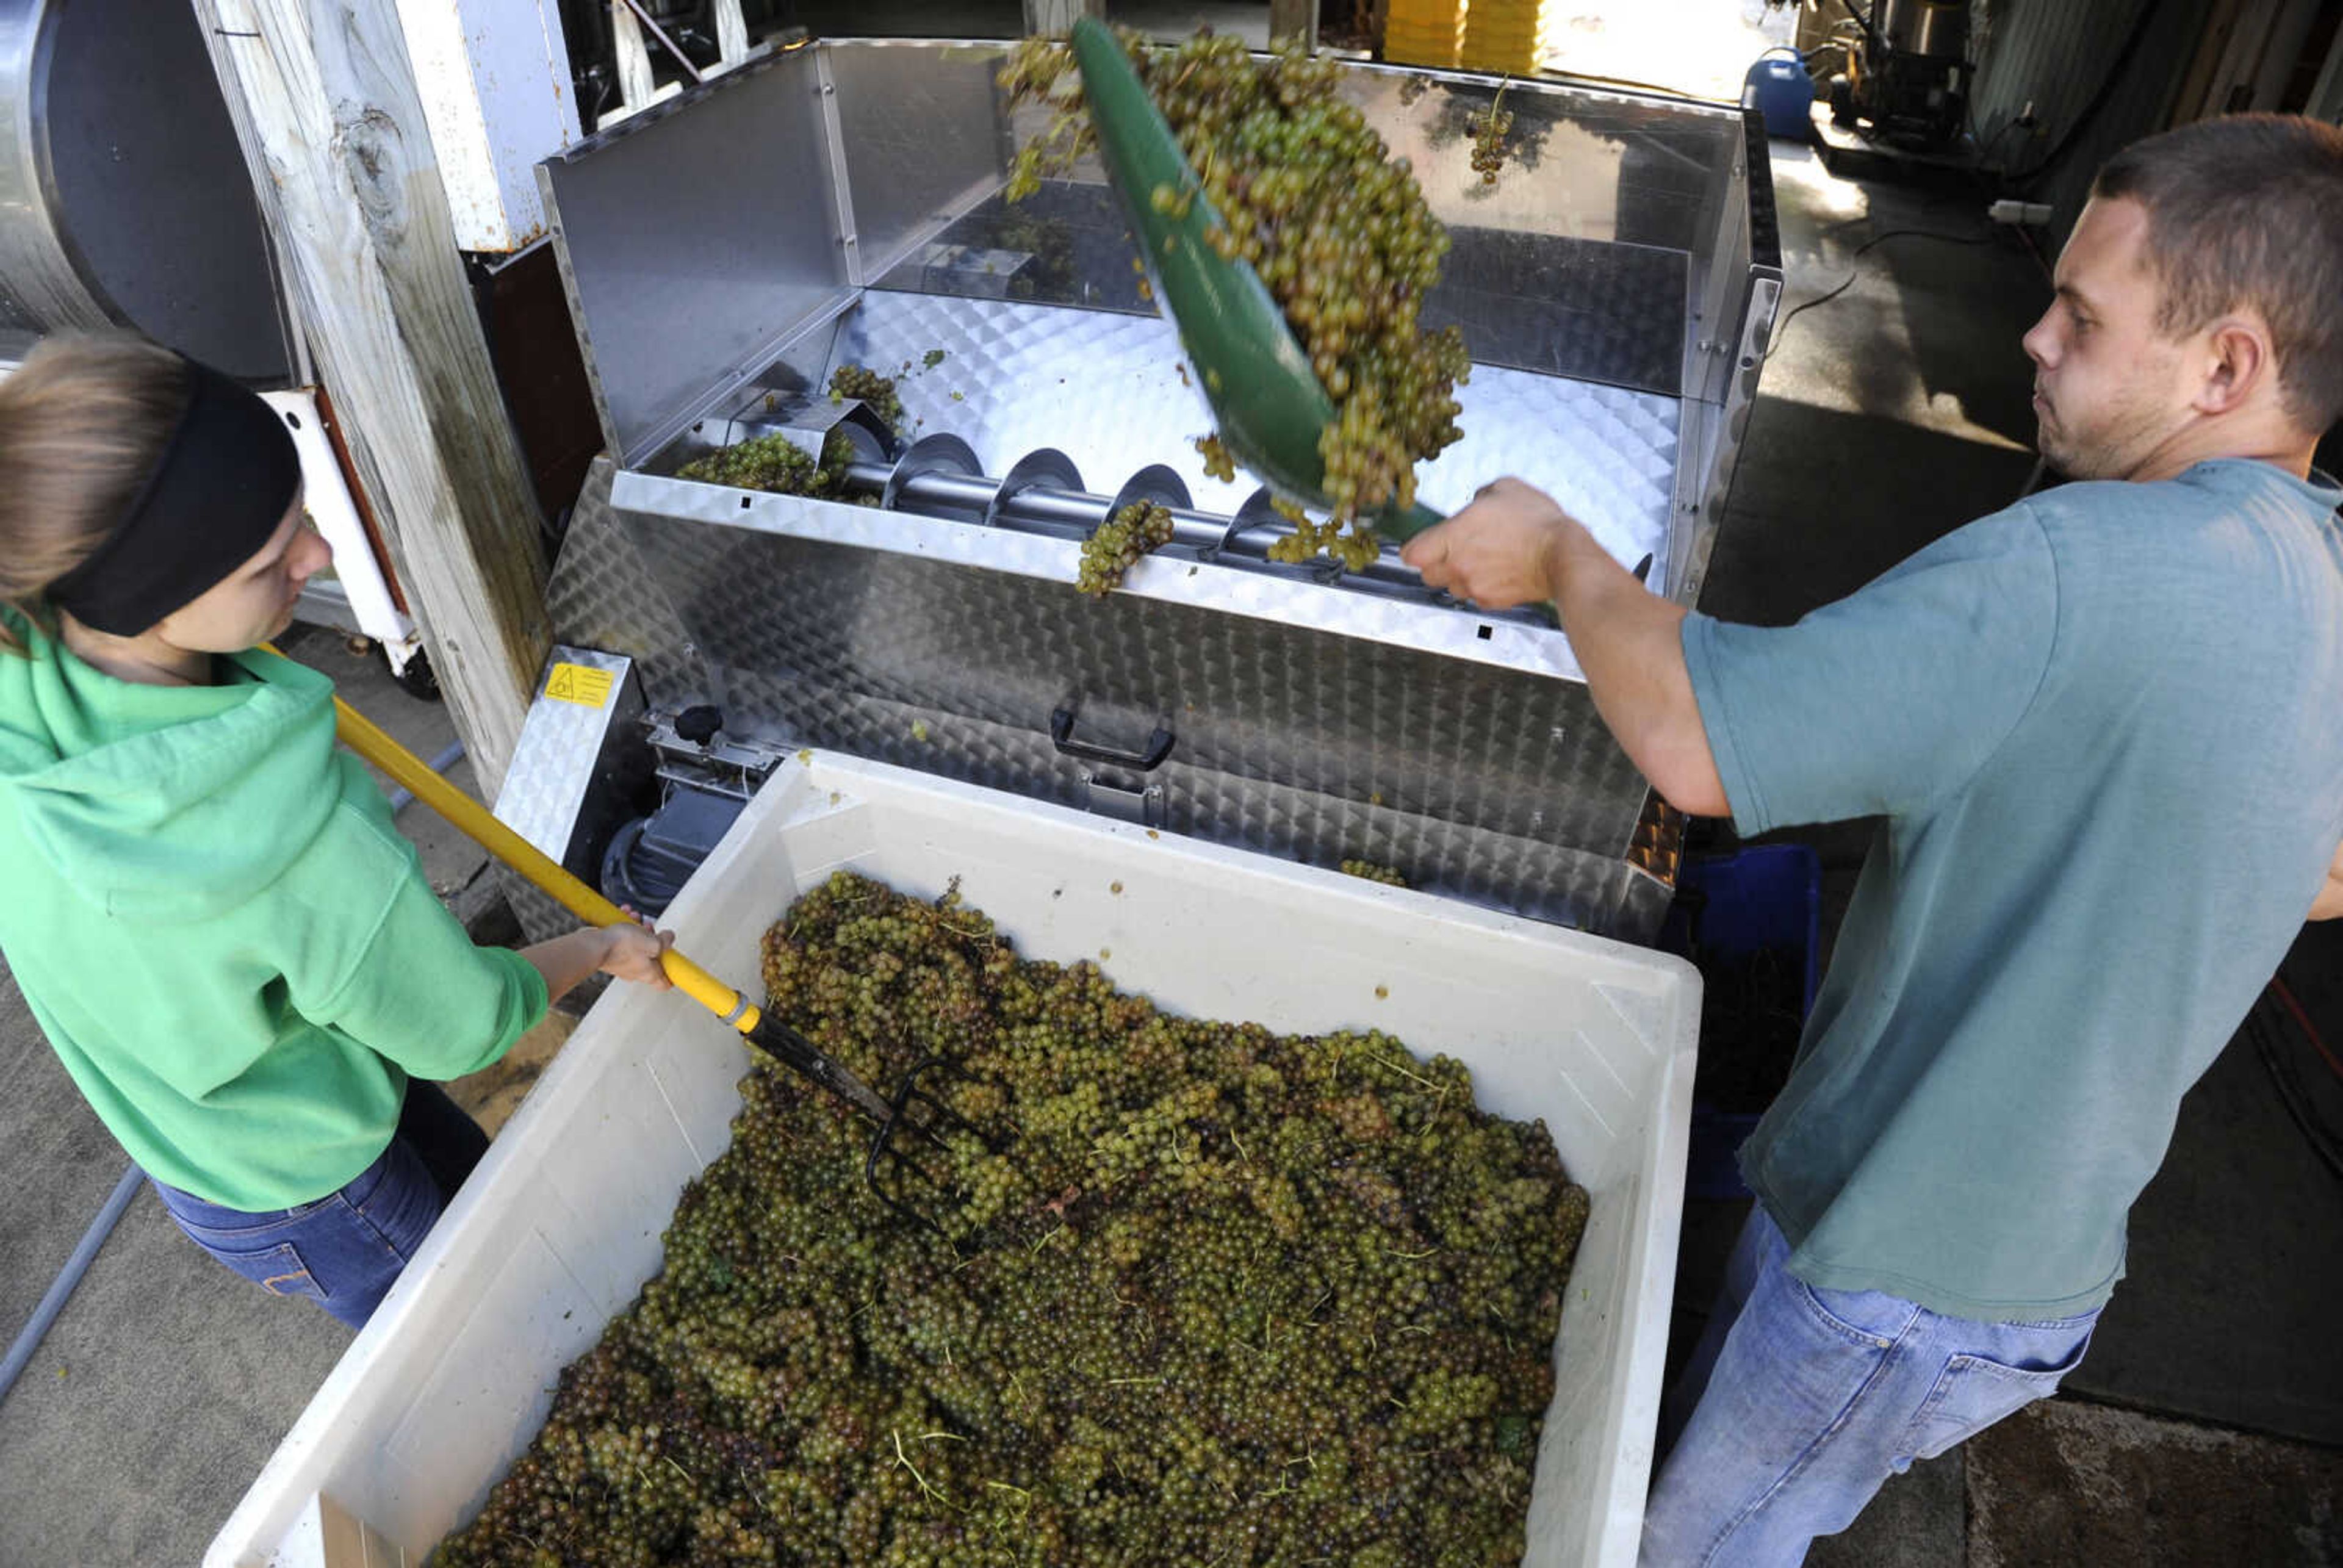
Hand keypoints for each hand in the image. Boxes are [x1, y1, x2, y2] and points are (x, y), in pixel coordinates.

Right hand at [600, 915, 675, 987]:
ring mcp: (622, 963)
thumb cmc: (620, 947)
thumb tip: (670, 937)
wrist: (592, 946)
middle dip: (653, 939)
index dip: (672, 973)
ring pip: (636, 945)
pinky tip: (623, 915)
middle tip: (650, 928)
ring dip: (637, 928)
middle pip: (651, 957)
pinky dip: (623, 927)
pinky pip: (621, 940)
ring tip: (634, 918)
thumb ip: (665, 941)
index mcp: (649, 973)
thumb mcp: (652, 941)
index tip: (675, 962)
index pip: (664, 983)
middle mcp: (635, 971)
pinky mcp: (610, 954)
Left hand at [1399, 478, 1578, 608]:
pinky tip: (1498, 573)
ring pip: (1450, 587)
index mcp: (1454, 536)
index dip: (1416, 548)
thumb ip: (1480, 496)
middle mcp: (1457, 565)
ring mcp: (1473, 586)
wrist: (1563, 556)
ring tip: (1482, 561)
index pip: (1412, 554)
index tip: (1425, 543)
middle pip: (1427, 575)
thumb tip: (1475, 504)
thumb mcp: (1506, 489)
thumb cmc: (1537, 522)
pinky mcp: (1490, 601)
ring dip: (1458, 577)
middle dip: (1436, 563)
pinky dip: (1479, 588)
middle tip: (1455, 550)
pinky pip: (1473, 596)